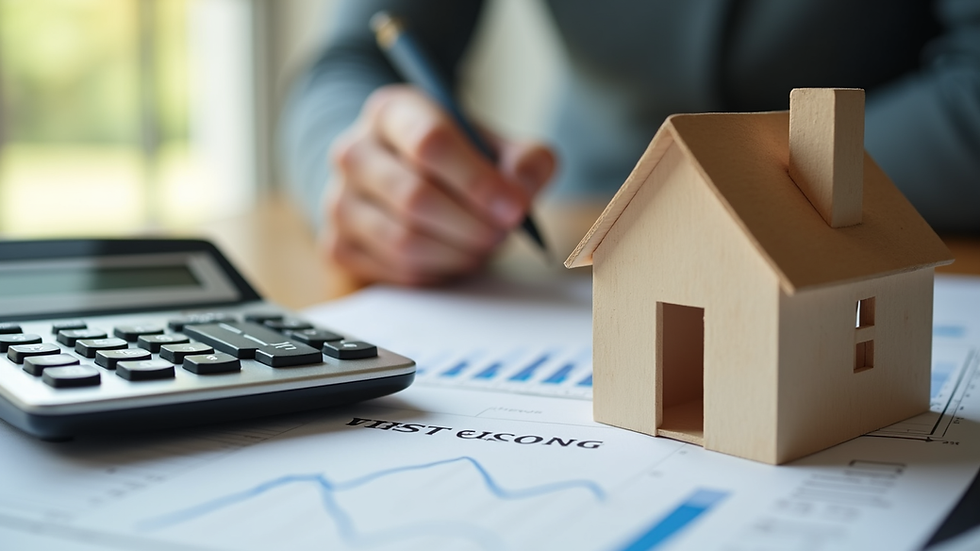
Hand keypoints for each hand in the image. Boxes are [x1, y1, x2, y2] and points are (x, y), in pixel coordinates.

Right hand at [320, 84, 555, 285]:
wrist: (409, 181)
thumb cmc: (458, 163)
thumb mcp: (497, 147)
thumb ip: (527, 160)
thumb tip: (521, 190)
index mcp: (392, 111)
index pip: (430, 141)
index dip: (478, 181)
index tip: (515, 207)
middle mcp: (354, 151)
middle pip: (415, 197)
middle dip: (472, 225)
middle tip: (504, 233)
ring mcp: (339, 200)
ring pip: (404, 240)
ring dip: (458, 253)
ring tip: (483, 245)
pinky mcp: (339, 244)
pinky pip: (396, 270)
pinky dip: (437, 271)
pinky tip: (453, 255)